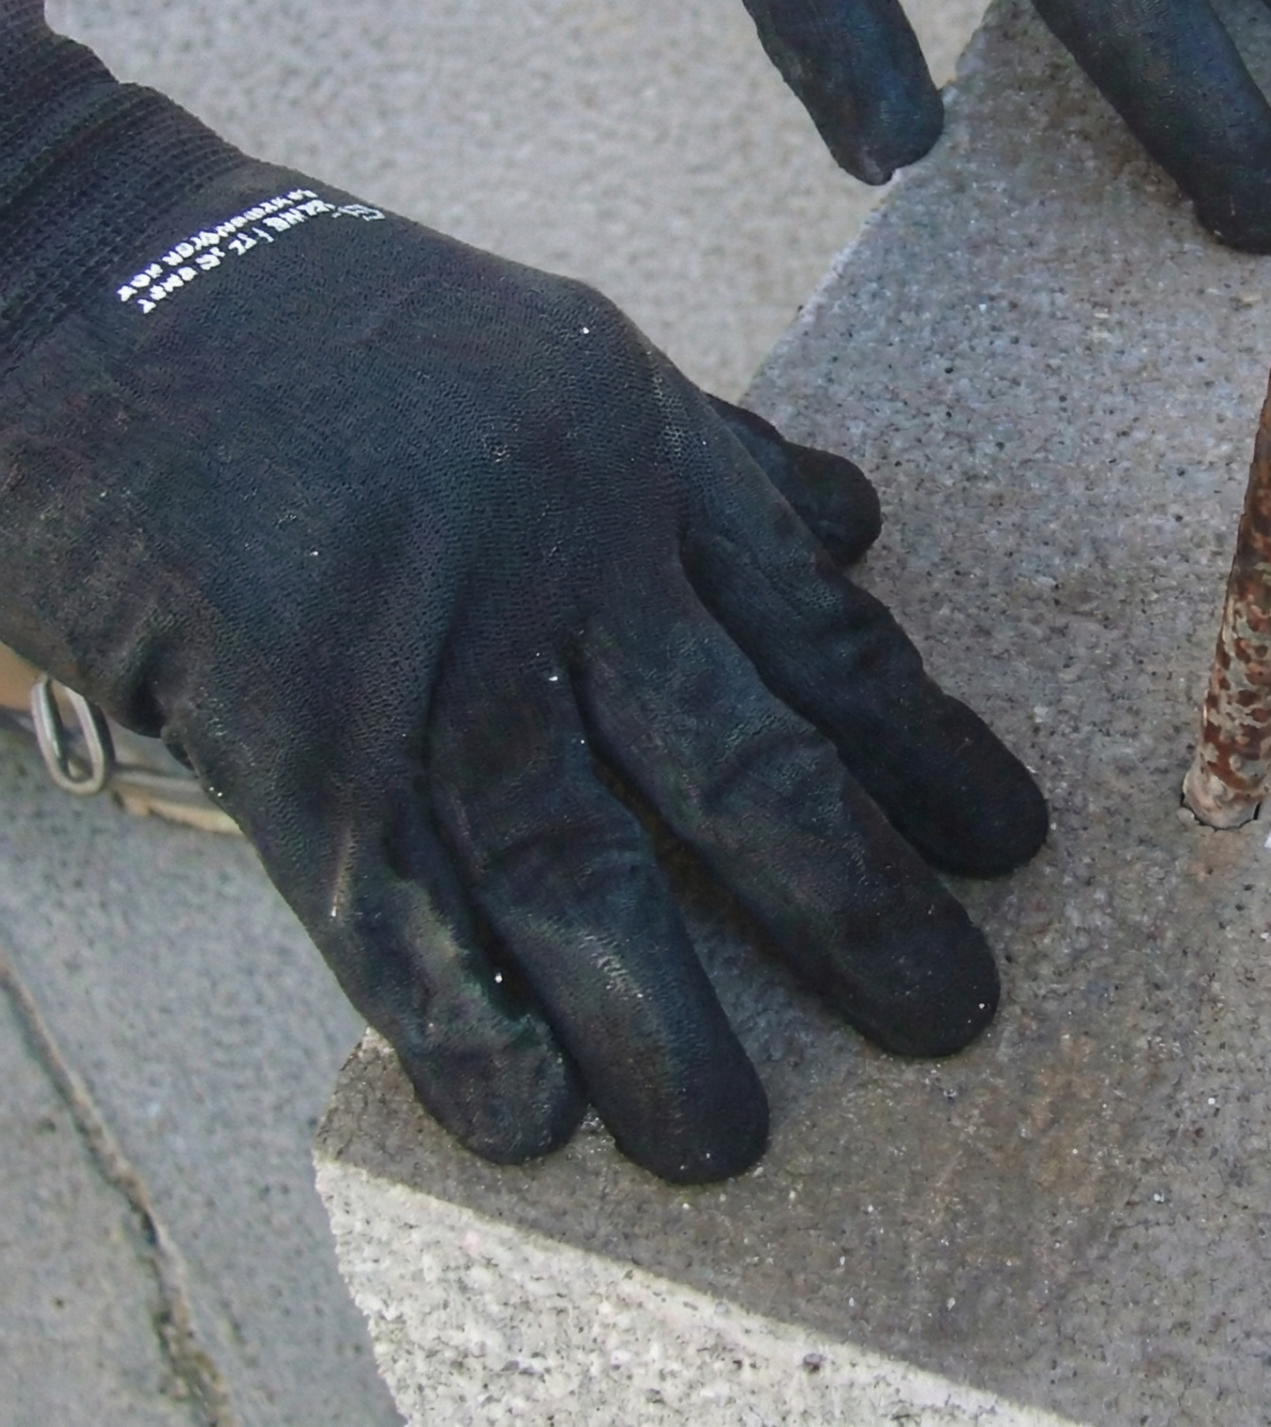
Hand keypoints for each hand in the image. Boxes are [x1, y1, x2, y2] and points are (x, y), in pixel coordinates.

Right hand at [0, 0, 1045, 1181]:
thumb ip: (724, 452)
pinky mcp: (287, 731)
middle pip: (744, 763)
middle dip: (860, 905)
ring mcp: (424, 649)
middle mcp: (563, 555)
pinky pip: (395, 916)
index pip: (825, 636)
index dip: (928, 752)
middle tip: (953, 1016)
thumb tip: (863, 529)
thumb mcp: (572, 349)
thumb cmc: (352, 328)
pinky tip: (535, 1117)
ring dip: (665, 1026)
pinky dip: (466, 1029)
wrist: (101, 283)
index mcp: (646, 453)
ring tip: (734, 1145)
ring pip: (580, 871)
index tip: (1011, 844)